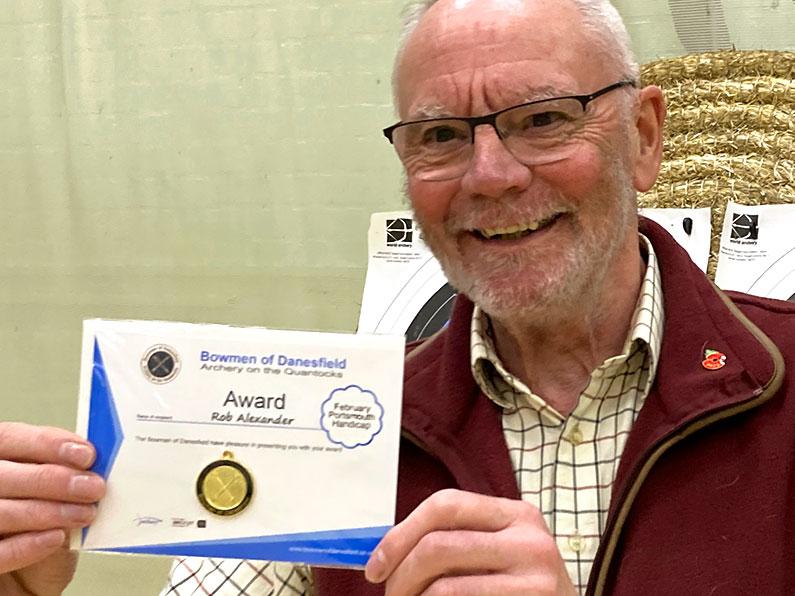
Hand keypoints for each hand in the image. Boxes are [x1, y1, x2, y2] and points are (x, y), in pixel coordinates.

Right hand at [0, 422, 105, 595]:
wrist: (24, 576)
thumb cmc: (40, 522)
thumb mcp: (52, 490)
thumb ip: (63, 470)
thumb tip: (94, 463)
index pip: (10, 438)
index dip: (47, 443)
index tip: (86, 454)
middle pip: (5, 476)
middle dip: (55, 480)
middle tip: (94, 488)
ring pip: (1, 512)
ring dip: (49, 512)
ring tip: (85, 514)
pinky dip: (29, 545)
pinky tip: (57, 538)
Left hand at [364, 489, 576, 595]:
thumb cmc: (523, 589)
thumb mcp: (502, 553)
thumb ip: (458, 541)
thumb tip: (386, 551)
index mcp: (517, 515)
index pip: (445, 505)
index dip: (400, 534)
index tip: (375, 565)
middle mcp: (530, 541)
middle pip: (438, 546)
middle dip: (400, 574)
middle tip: (389, 594)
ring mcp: (535, 580)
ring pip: (444, 587)